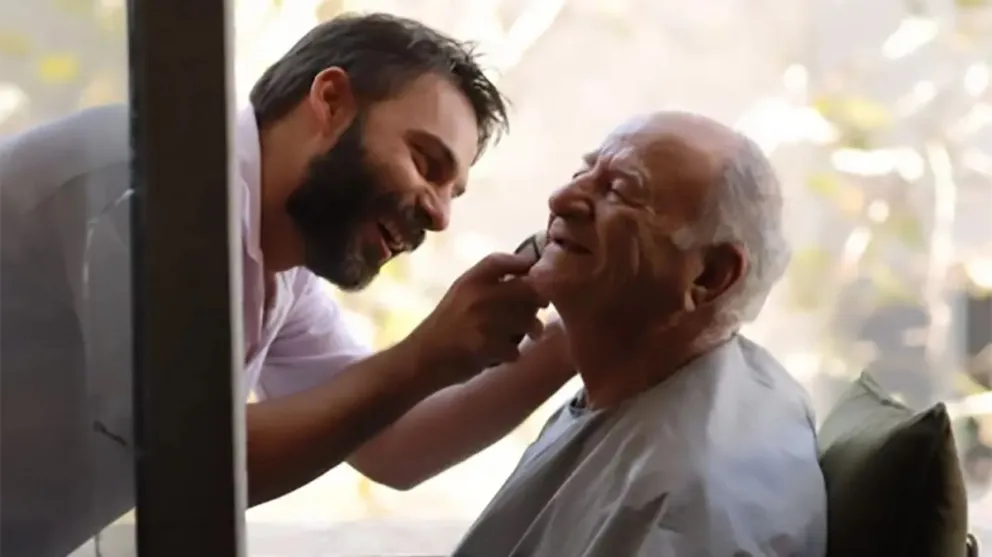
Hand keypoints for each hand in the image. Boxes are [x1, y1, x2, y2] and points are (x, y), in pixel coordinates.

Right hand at [409, 252, 549, 378]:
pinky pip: (516, 349)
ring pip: (528, 320)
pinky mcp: (484, 347)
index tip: (535, 276)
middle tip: (542, 306)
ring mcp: (481, 321)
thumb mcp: (463, 293)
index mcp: (471, 279)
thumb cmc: (447, 325)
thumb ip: (491, 283)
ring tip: (530, 333)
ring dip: (533, 329)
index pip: (506, 260)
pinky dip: (513, 355)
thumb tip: (534, 277)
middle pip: (528, 288)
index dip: (526, 265)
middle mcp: (477, 295)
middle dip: (540, 299)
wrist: (420, 358)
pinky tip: (503, 355)